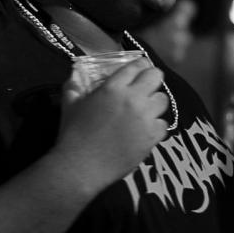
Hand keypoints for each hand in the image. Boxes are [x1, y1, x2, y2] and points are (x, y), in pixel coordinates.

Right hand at [55, 58, 168, 192]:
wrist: (81, 166)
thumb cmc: (73, 133)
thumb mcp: (70, 104)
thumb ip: (74, 85)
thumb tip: (75, 72)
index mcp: (113, 88)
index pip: (137, 66)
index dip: (139, 67)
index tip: (138, 72)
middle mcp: (133, 98)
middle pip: (156, 77)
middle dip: (151, 80)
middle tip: (144, 89)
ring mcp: (145, 118)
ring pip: (163, 100)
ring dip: (154, 103)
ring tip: (145, 111)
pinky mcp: (152, 137)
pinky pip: (163, 124)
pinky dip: (156, 126)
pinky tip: (144, 130)